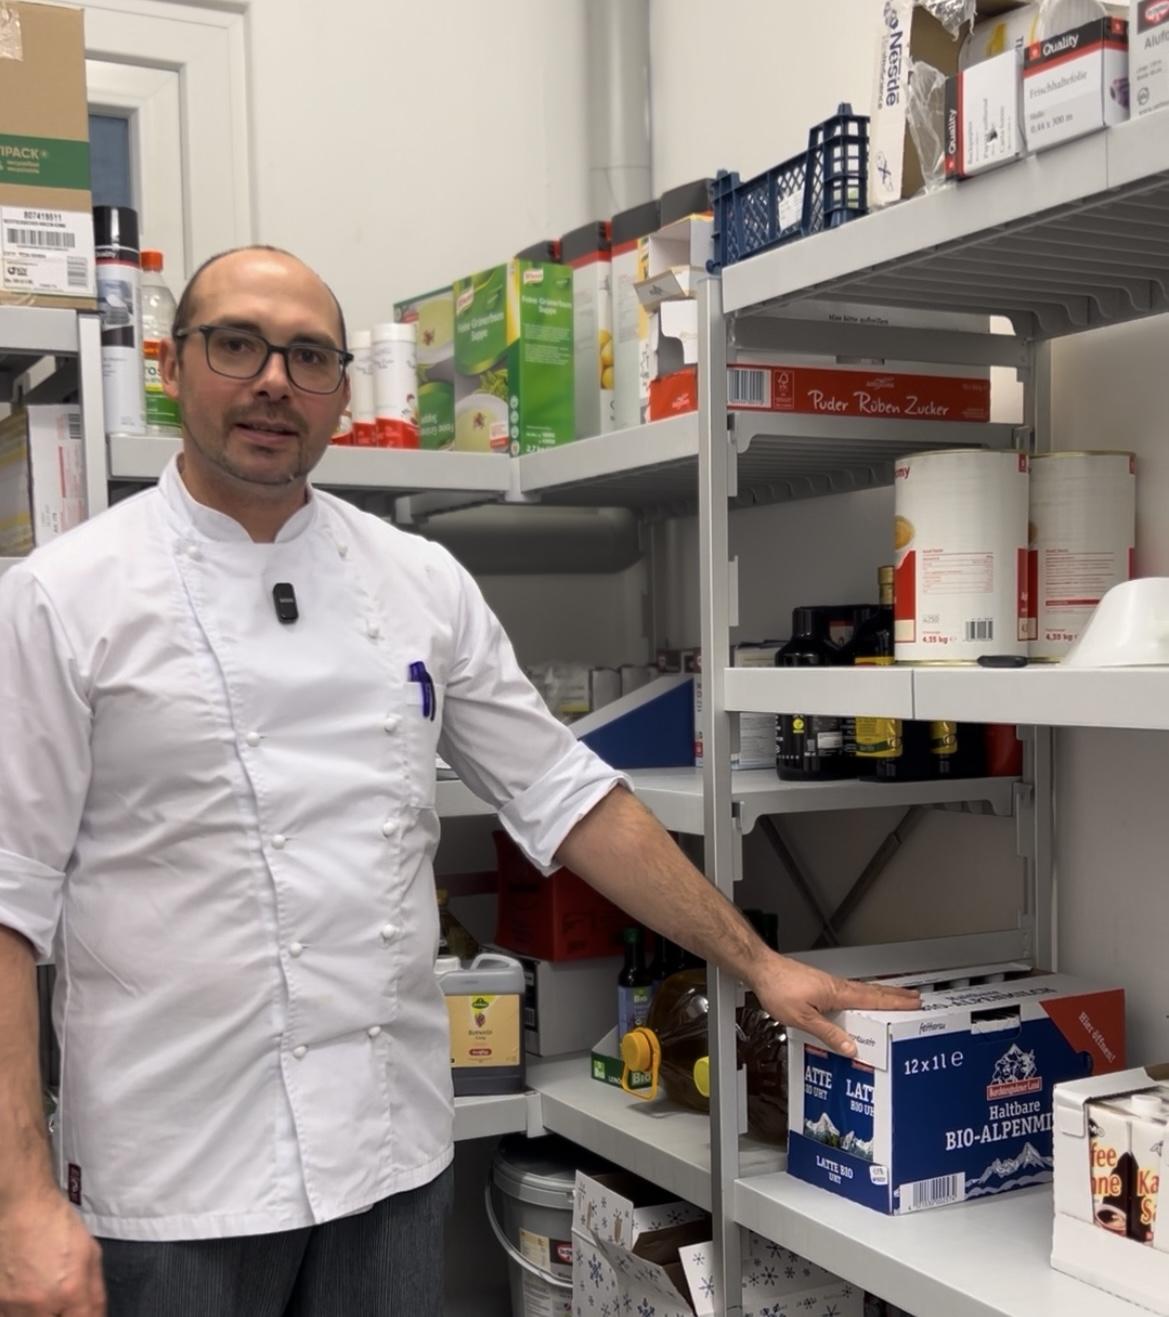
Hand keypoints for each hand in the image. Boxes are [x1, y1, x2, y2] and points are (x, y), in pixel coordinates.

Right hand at [0, 1189, 104, 1315]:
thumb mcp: (90, 1252)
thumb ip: (95, 1291)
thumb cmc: (56, 1224)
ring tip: (44, 1297)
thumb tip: (95, 1315)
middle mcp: (40, 1304)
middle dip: (60, 1315)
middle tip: (61, 1304)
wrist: (22, 1207)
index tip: (81, 1314)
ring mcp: (12, 1306)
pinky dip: (19, 1312)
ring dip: (39, 1314)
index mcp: (70, 1291)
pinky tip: (27, 1298)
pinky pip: (8, 1316)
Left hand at [751, 955, 920, 1057]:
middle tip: (914, 998)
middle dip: (894, 996)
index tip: (913, 1003)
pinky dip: (862, 995)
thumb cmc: (778, 988)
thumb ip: (828, 1033)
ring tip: (894, 999)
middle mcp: (836, 985)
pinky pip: (848, 991)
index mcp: (837, 993)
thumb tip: (850, 1047)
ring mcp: (828, 984)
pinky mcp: (820, 984)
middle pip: (871, 991)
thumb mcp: (803, 1018)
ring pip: (860, 990)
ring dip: (879, 994)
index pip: (872, 999)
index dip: (894, 1002)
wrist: (762, 969)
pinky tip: (859, 1001)